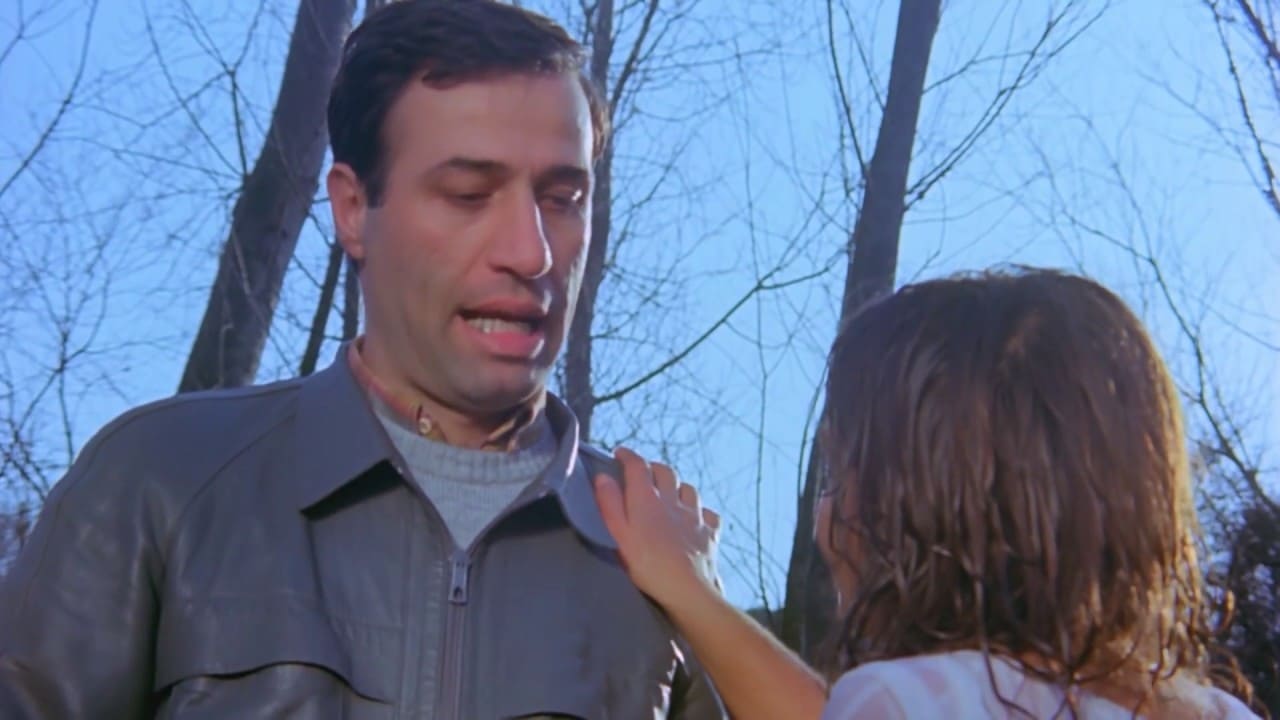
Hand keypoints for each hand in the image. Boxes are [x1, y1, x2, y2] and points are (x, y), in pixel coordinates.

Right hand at [593, 447, 723, 611]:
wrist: (687, 589)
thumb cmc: (648, 565)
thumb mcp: (619, 535)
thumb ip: (610, 504)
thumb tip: (602, 477)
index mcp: (647, 499)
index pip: (638, 465)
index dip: (628, 455)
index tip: (619, 453)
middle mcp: (674, 500)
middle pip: (666, 471)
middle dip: (653, 467)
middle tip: (643, 473)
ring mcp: (695, 516)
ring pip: (689, 489)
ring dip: (678, 485)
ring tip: (669, 493)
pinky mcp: (710, 532)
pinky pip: (708, 513)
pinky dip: (700, 510)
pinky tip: (696, 517)